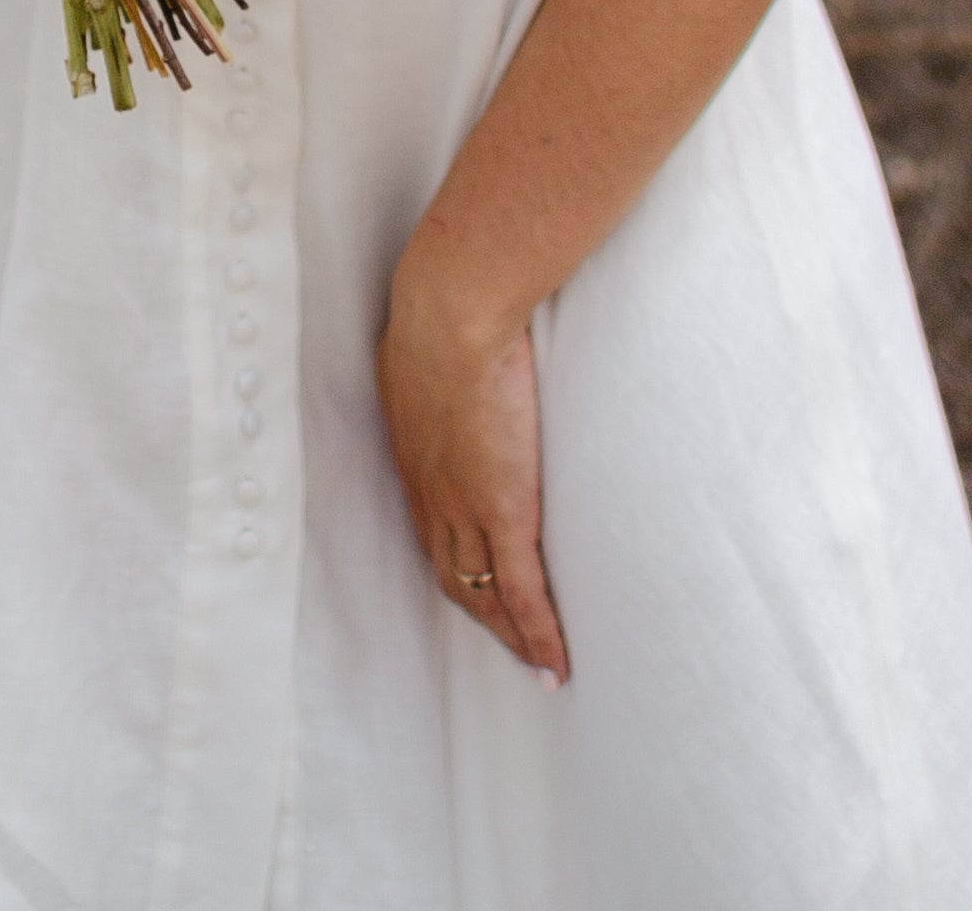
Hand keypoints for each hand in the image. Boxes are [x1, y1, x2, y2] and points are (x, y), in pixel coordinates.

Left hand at [380, 253, 565, 680]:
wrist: (453, 312)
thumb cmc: (447, 306)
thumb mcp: (431, 338)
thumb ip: (444, 353)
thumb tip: (458, 337)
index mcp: (415, 455)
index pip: (432, 528)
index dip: (453, 560)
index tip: (474, 580)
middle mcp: (432, 493)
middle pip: (452, 574)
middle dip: (480, 614)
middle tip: (509, 643)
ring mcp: (467, 507)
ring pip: (484, 593)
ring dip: (509, 636)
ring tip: (538, 665)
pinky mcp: (503, 510)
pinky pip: (522, 591)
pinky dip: (538, 634)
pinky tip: (556, 665)